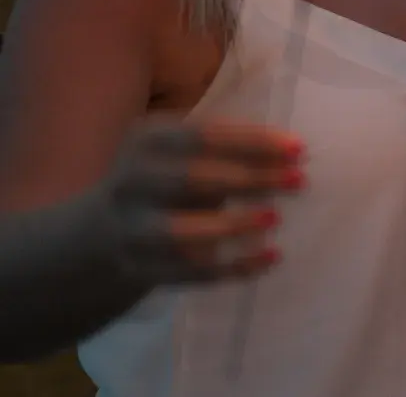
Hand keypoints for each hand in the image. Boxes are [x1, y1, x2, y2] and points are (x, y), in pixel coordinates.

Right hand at [92, 117, 304, 285]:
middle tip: (299, 181)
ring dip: (232, 225)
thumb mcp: (187, 154)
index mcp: (147, 140)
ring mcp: (130, 229)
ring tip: (275, 218)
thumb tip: (294, 153)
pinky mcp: (139, 269)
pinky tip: (271, 257)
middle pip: (192, 179)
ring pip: (179, 232)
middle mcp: (131, 182)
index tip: (299, 149)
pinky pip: (189, 272)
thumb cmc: (167, 180)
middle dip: (250, 179)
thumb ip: (231, 150)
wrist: (103, 234)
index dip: (253, 141)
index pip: (203, 135)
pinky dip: (232, 267)